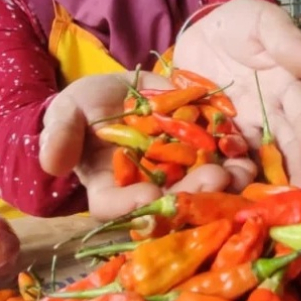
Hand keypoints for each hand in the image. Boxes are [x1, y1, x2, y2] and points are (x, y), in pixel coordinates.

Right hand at [39, 72, 253, 220]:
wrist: (116, 93)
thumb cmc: (83, 109)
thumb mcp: (67, 114)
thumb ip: (61, 135)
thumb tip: (52, 162)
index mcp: (111, 191)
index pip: (117, 208)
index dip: (133, 207)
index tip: (149, 198)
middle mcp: (149, 190)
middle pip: (170, 204)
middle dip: (193, 195)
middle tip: (213, 180)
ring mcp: (179, 175)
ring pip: (203, 187)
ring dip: (226, 182)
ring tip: (238, 168)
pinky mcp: (203, 153)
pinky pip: (223, 159)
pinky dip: (237, 155)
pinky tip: (247, 145)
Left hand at [174, 0, 300, 184]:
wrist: (201, 32)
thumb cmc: (240, 24)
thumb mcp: (262, 20)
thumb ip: (286, 40)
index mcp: (288, 88)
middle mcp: (271, 115)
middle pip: (288, 150)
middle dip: (297, 178)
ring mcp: (244, 130)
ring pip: (258, 163)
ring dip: (264, 187)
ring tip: (265, 212)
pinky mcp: (216, 137)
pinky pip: (222, 161)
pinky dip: (226, 179)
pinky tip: (227, 201)